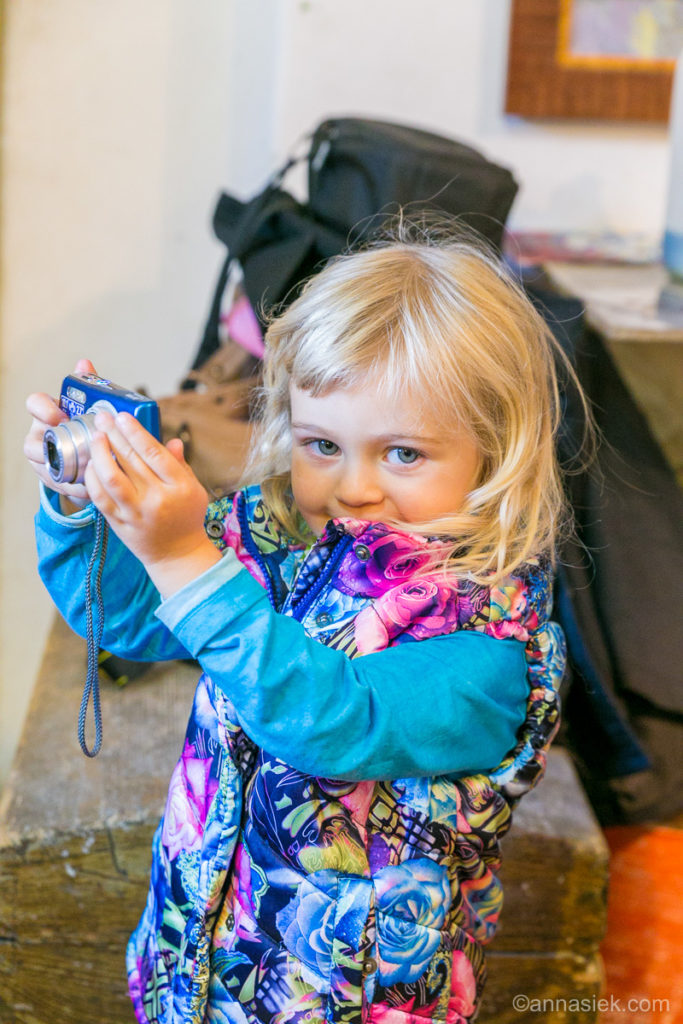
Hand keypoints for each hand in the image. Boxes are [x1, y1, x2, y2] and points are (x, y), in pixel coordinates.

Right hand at [24, 358, 97, 511]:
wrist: (86, 453)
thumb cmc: (84, 424)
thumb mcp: (87, 405)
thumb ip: (86, 385)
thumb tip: (84, 362)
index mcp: (45, 413)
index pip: (34, 403)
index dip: (43, 409)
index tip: (60, 415)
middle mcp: (38, 436)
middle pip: (31, 443)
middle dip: (50, 448)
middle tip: (78, 450)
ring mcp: (42, 460)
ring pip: (43, 467)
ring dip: (64, 471)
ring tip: (87, 472)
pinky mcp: (52, 479)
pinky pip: (58, 485)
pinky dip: (74, 488)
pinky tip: (91, 488)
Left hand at [84, 409, 220, 597]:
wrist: (177, 555)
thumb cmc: (186, 518)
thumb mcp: (194, 489)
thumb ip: (180, 464)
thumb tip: (171, 441)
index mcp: (180, 487)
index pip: (154, 453)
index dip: (135, 432)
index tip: (122, 417)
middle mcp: (158, 499)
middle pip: (130, 460)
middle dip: (114, 435)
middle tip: (103, 418)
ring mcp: (136, 513)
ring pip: (111, 478)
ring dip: (100, 454)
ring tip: (96, 437)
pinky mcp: (120, 523)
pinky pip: (100, 497)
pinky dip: (93, 478)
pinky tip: (92, 464)